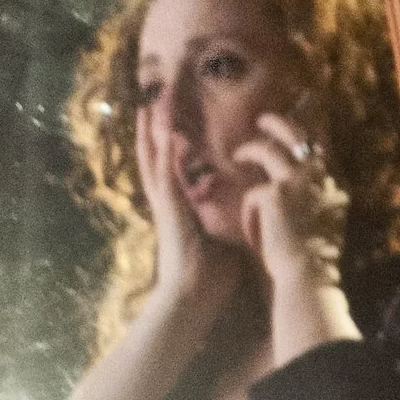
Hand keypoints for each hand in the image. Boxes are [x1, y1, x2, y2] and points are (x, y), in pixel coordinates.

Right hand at [136, 98, 238, 325]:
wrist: (193, 296)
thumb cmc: (209, 277)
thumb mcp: (223, 242)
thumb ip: (229, 225)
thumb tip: (251, 216)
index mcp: (179, 209)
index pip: (169, 170)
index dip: (165, 147)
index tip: (165, 125)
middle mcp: (167, 203)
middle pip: (154, 158)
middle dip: (151, 131)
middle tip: (148, 103)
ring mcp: (164, 204)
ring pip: (153, 160)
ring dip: (151, 132)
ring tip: (148, 105)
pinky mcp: (168, 209)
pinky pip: (164, 173)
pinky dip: (164, 151)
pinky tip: (164, 130)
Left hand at [236, 110, 348, 292]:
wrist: (310, 274)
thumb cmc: (316, 258)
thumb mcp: (326, 223)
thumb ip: (316, 202)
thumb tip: (300, 192)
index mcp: (332, 185)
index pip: (317, 149)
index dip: (302, 138)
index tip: (293, 132)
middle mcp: (318, 177)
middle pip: (297, 135)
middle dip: (277, 123)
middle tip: (262, 120)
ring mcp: (297, 183)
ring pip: (268, 151)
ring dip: (250, 150)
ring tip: (238, 155)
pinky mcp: (276, 195)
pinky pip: (254, 195)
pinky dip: (250, 214)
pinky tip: (251, 232)